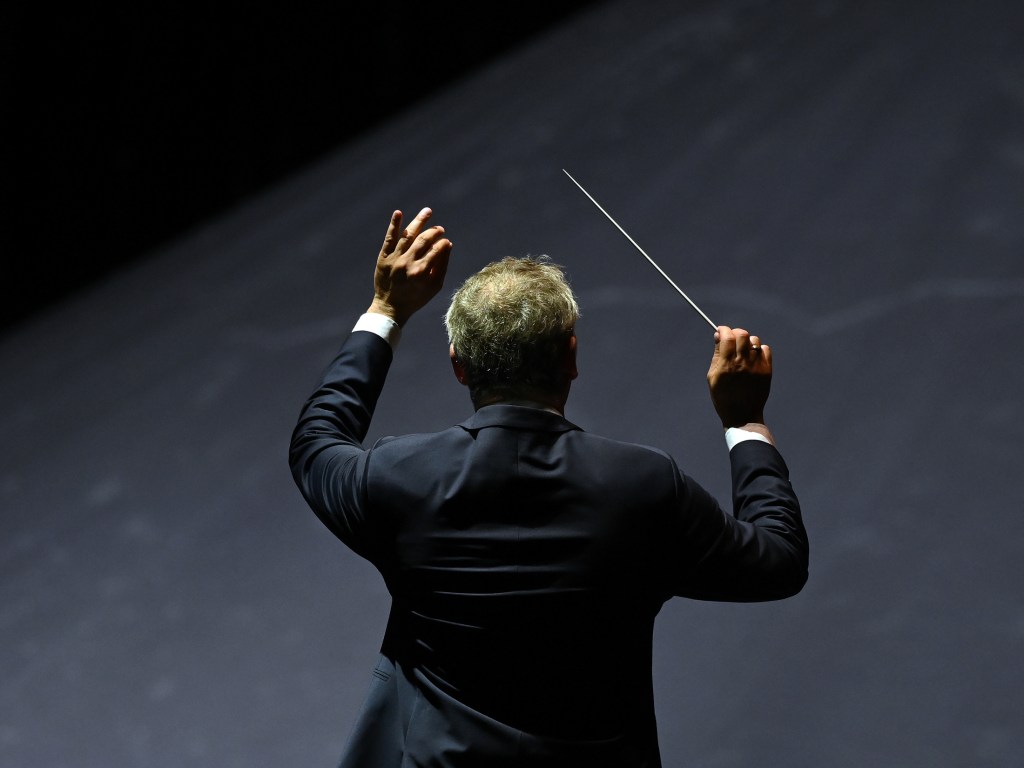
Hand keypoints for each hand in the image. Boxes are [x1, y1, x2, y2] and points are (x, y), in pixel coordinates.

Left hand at [368, 207, 451, 325]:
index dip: (443, 243)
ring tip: (427, 211)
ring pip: (407, 235)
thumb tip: (448, 245)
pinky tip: (398, 213)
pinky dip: (394, 225)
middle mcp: (407, 263)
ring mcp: (394, 259)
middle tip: (440, 229)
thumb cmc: (416, 298)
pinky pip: (389, 238)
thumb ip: (442, 266)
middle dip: (434, 231)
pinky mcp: (383, 257)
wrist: (390, 307)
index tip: (446, 241)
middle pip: (423, 240)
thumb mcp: (434, 287)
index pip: (436, 250)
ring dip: (419, 221)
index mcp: (421, 272)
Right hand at [707, 325, 771, 429]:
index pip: (727, 337)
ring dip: (747, 341)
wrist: (743, 415)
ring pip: (754, 341)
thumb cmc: (723, 397)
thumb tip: (718, 335)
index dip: (723, 330)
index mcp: (726, 365)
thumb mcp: (713, 377)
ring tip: (743, 350)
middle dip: (735, 332)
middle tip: (732, 338)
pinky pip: (765, 350)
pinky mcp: (767, 370)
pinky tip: (753, 357)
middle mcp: (742, 364)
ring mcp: (756, 367)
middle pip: (742, 334)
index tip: (721, 331)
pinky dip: (759, 349)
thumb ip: (717, 355)